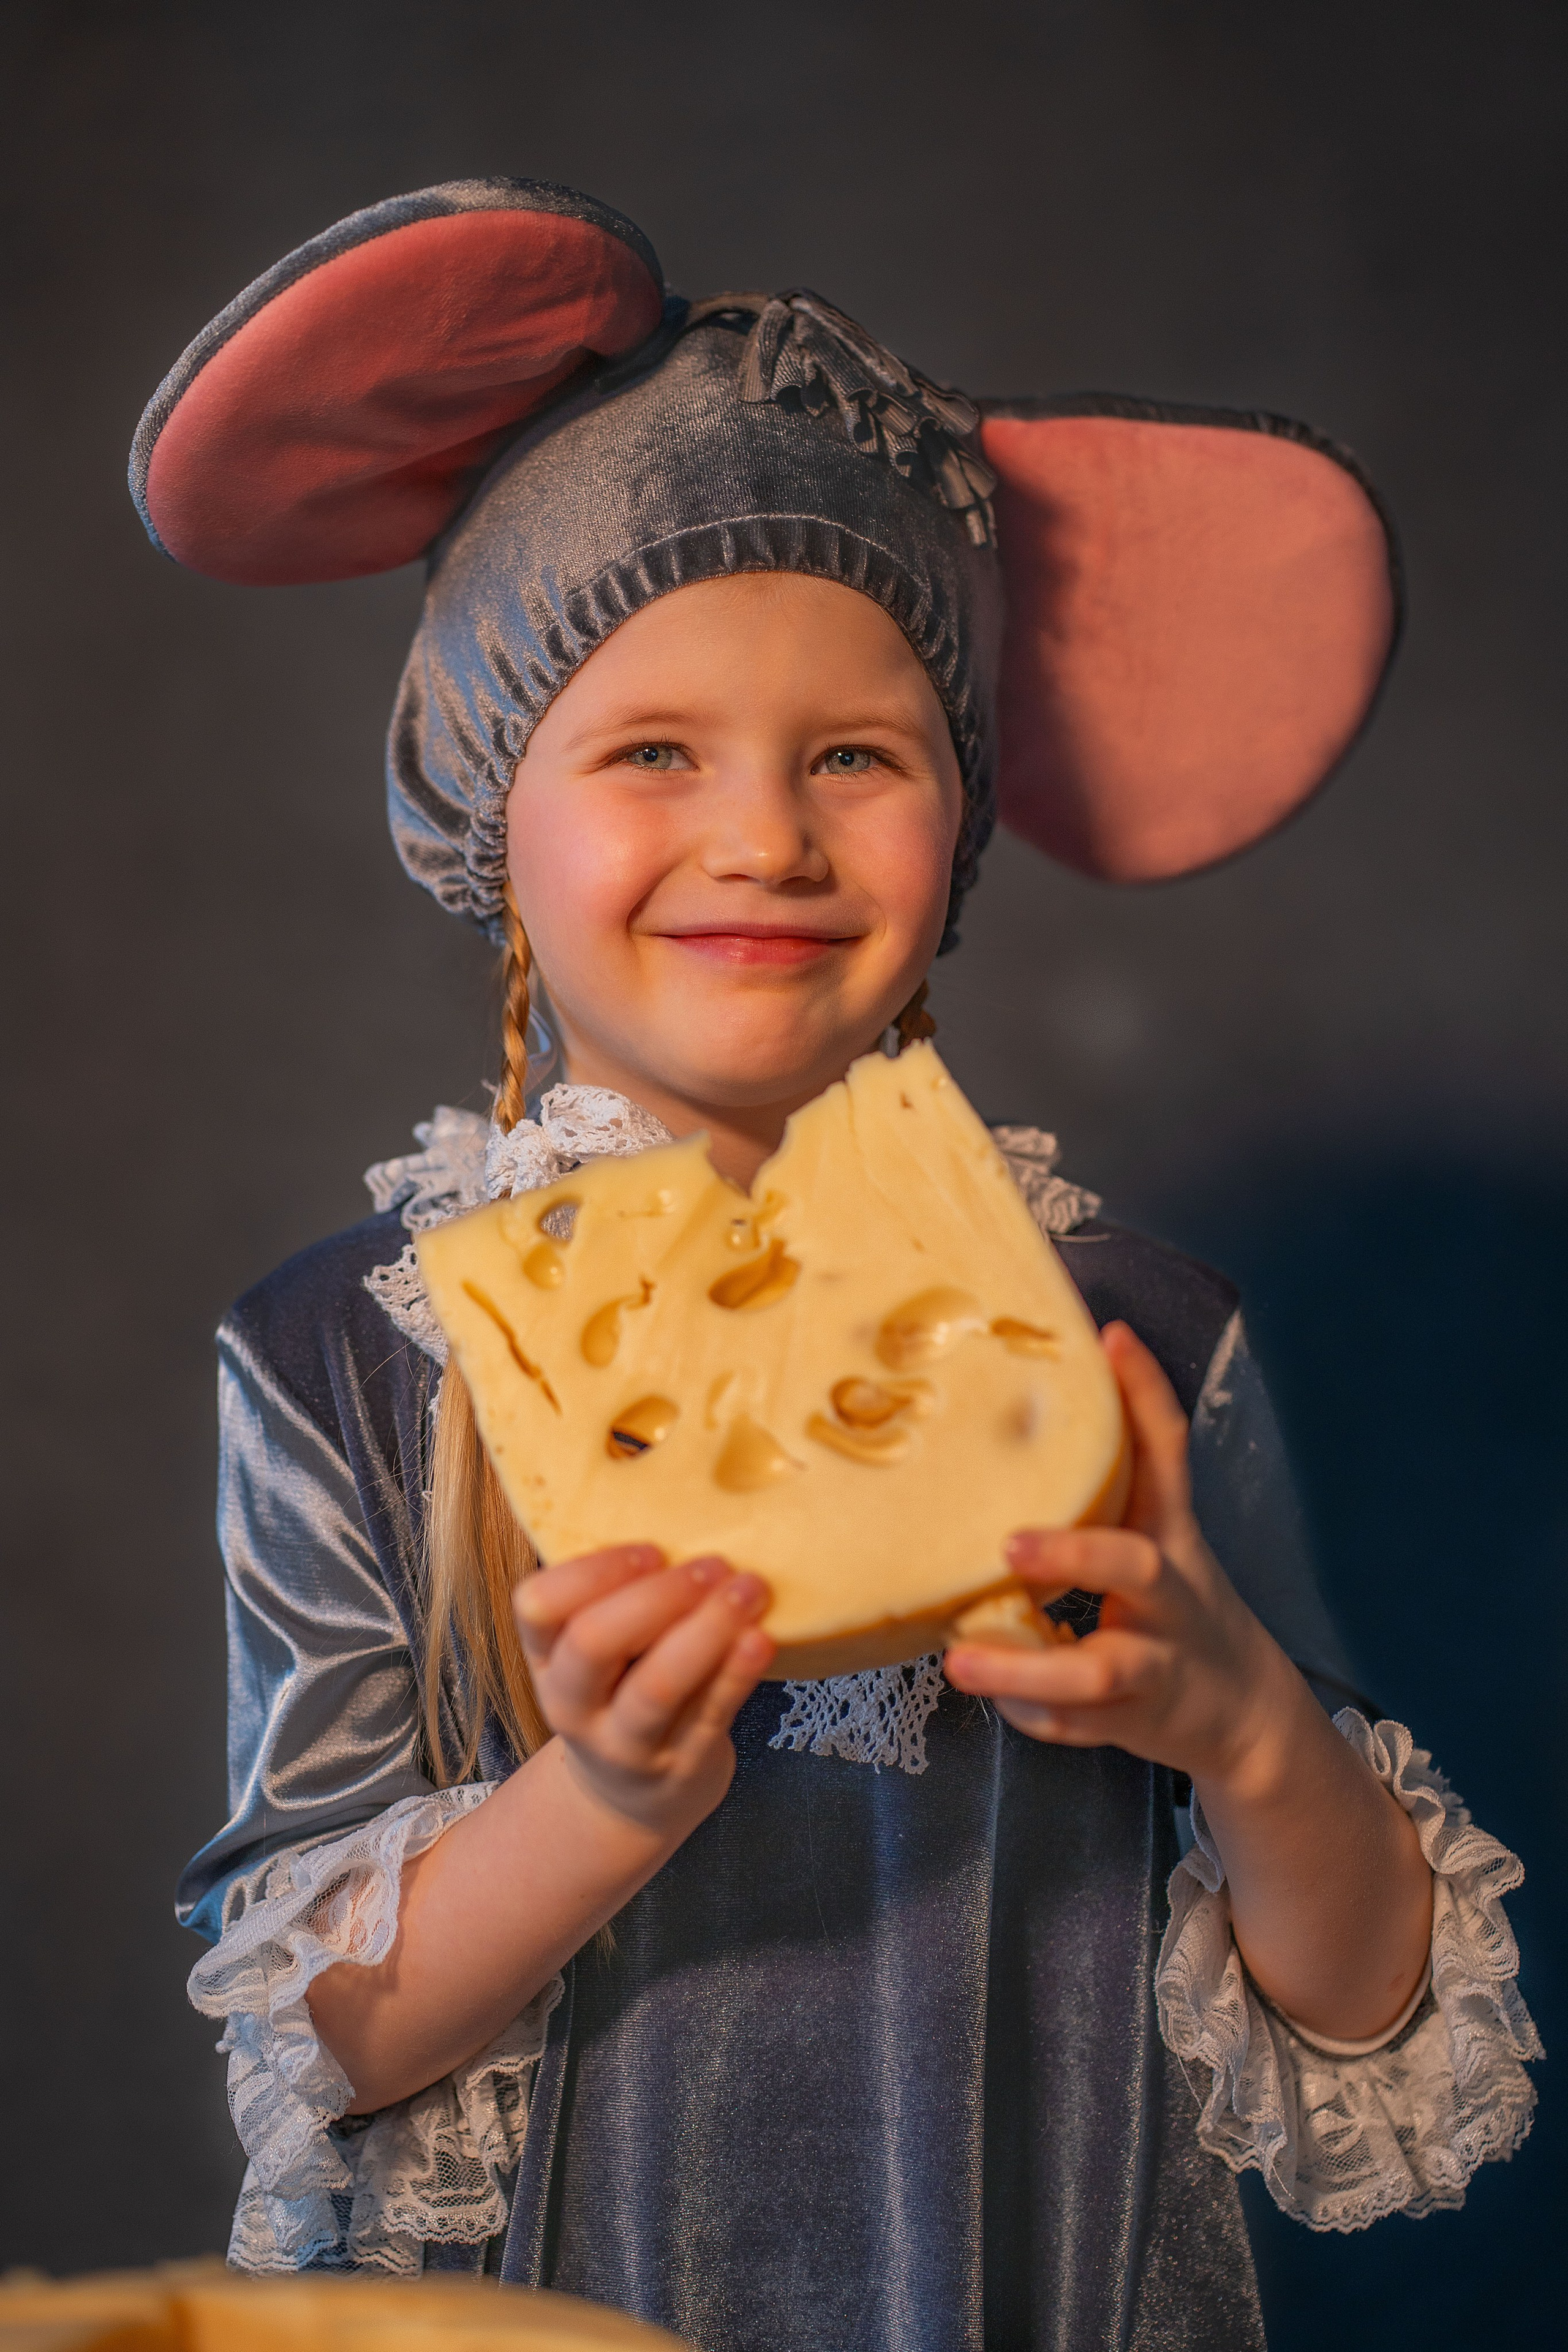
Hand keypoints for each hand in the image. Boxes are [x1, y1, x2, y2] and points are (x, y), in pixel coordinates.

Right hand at [514, 1546, 775, 1839]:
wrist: (633, 1799)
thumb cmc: (625, 1689)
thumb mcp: (600, 1651)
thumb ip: (620, 1595)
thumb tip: (685, 1499)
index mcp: (547, 1657)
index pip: (538, 1606)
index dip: (590, 1572)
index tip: (651, 1547)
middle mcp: (574, 1704)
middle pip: (593, 1644)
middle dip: (655, 1596)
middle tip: (712, 1564)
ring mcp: (626, 1745)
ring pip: (657, 1686)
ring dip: (706, 1629)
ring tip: (750, 1589)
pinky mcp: (680, 1768)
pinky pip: (710, 1716)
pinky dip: (737, 1674)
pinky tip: (761, 1638)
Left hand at [944, 1322, 1292, 1789]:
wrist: (1245, 1716)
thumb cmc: (1172, 1609)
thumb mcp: (1157, 1537)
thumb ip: (1111, 1483)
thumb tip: (1054, 1399)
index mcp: (1168, 1536)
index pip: (1166, 1455)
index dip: (1145, 1395)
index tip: (1112, 1339)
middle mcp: (1168, 1595)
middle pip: (1133, 1566)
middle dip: (1074, 1555)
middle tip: (1009, 1544)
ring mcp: (1153, 1662)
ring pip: (1098, 1671)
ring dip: (1028, 1668)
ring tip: (961, 1659)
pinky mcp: (1133, 1719)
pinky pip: (1073, 1721)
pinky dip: (1030, 1712)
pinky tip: (992, 1695)